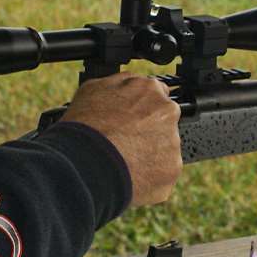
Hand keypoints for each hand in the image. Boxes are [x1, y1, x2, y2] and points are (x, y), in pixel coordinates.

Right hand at [57, 72, 182, 206]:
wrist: (84, 165)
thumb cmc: (84, 127)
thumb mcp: (93, 88)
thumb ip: (120, 83)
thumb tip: (130, 82)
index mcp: (150, 90)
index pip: (155, 95)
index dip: (141, 109)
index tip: (131, 120)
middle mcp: (167, 112)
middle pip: (163, 122)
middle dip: (148, 131)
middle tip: (125, 142)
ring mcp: (172, 141)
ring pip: (164, 147)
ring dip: (149, 153)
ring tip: (125, 160)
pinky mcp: (172, 168)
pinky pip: (163, 171)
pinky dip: (150, 174)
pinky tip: (131, 173)